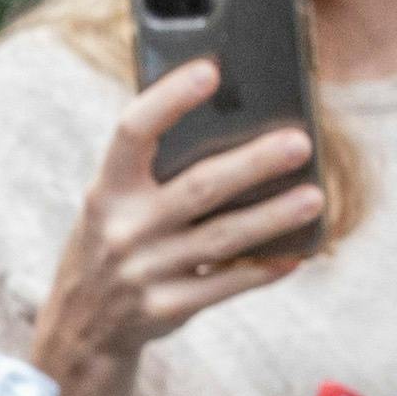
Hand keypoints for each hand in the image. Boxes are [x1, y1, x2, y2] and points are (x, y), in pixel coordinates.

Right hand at [25, 64, 324, 395]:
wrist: (82, 324)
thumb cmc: (115, 240)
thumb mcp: (113, 202)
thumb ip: (153, 170)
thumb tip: (234, 128)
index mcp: (108, 188)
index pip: (133, 131)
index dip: (170, 99)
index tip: (210, 71)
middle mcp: (123, 228)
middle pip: (198, 188)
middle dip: (253, 164)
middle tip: (300, 142)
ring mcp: (144, 271)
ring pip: (222, 238)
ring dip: (273, 217)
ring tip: (315, 197)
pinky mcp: (166, 307)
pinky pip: (225, 285)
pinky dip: (262, 269)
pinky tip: (295, 254)